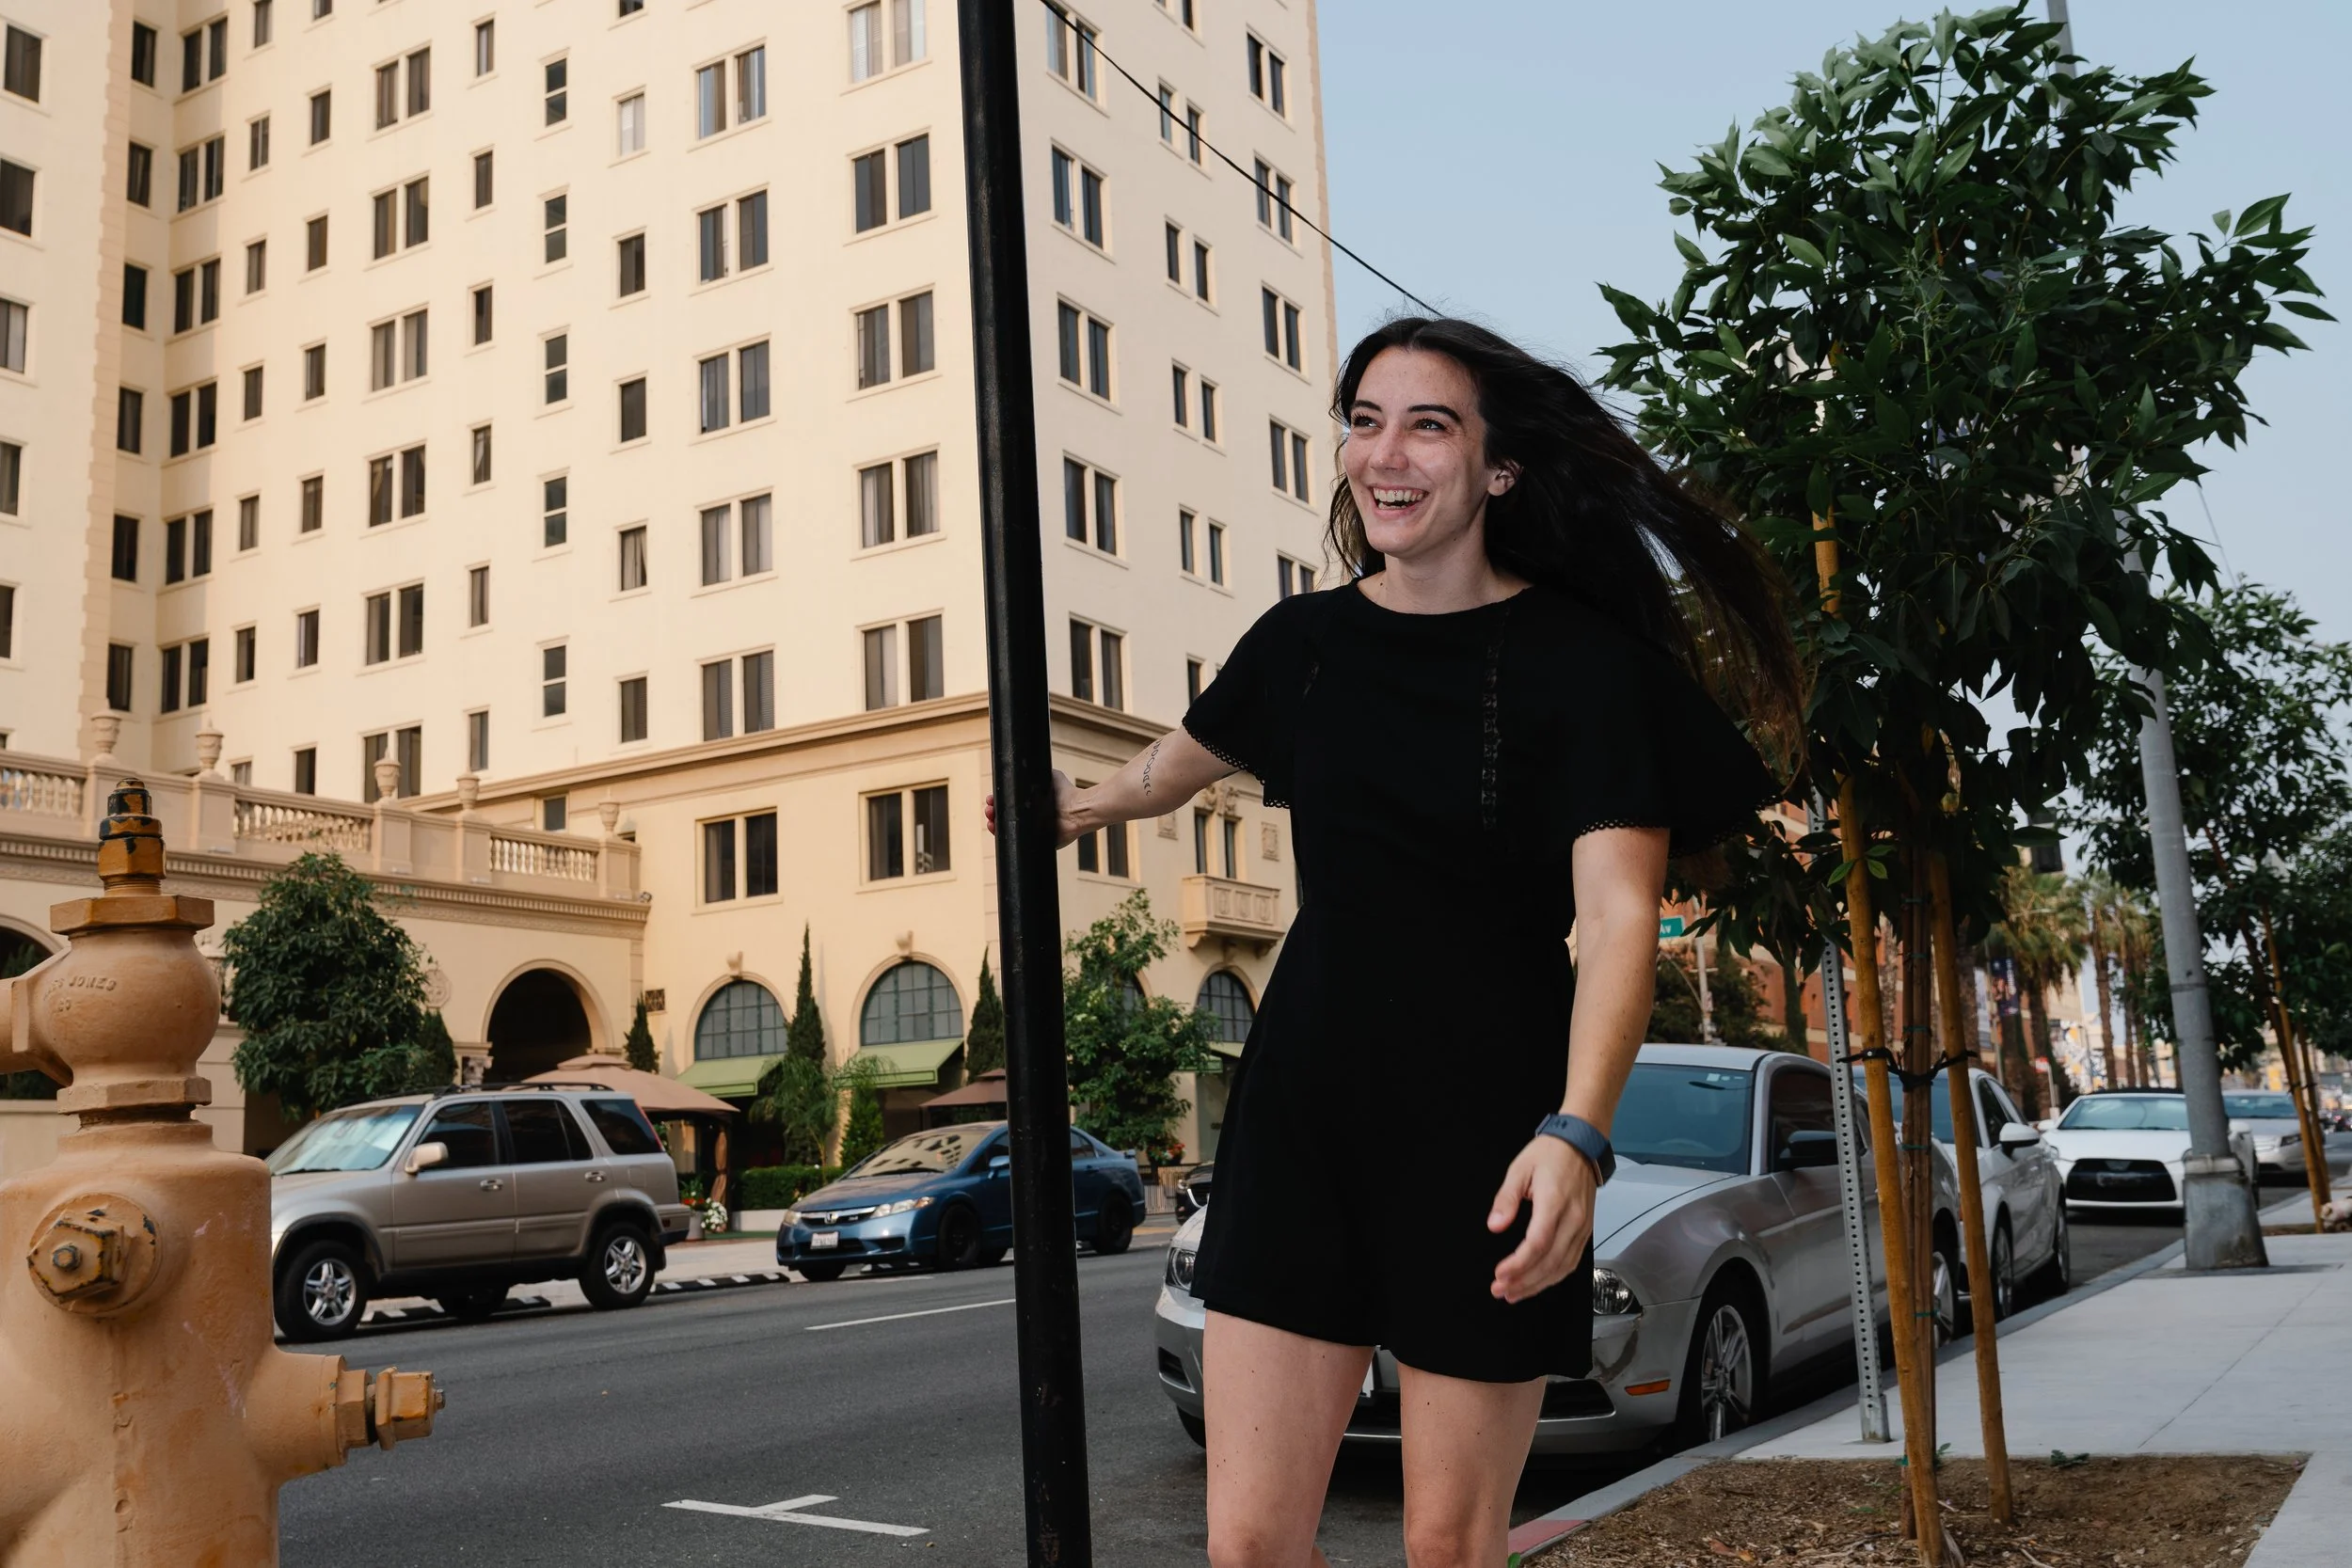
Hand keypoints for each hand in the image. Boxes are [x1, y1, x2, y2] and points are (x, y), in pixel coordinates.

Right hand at [984, 771, 1084, 847]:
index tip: (990, 799)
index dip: (997, 802)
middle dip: (992, 813)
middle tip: (989, 810)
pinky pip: (1019, 844)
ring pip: (1007, 831)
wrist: (1077, 809)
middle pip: (1004, 818)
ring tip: (991, 821)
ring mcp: (1032, 831)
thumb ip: (1038, 772)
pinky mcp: (1037, 843)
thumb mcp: (1050, 776)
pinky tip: (999, 834)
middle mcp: (1029, 819)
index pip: (1008, 805)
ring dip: (995, 826)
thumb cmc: (1066, 792)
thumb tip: (1024, 761)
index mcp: (1030, 805)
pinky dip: (1006, 840)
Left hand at [1486, 1135, 1597, 1303]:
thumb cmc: (1551, 1154)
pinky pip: (1572, 1261)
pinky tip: (1538, 1282)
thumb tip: (1495, 1225)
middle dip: (1525, 1281)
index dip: (1519, 1264)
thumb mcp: (1519, 1169)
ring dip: (1538, 1284)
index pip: (1538, 1243)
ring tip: (1515, 1293)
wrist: (1582, 1145)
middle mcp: (1573, 1218)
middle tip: (1502, 1291)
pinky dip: (1554, 1276)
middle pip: (1551, 1262)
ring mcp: (1582, 1226)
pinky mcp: (1586, 1230)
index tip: (1500, 1274)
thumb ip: (1506, 1199)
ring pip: (1563, 1266)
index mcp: (1555, 1202)